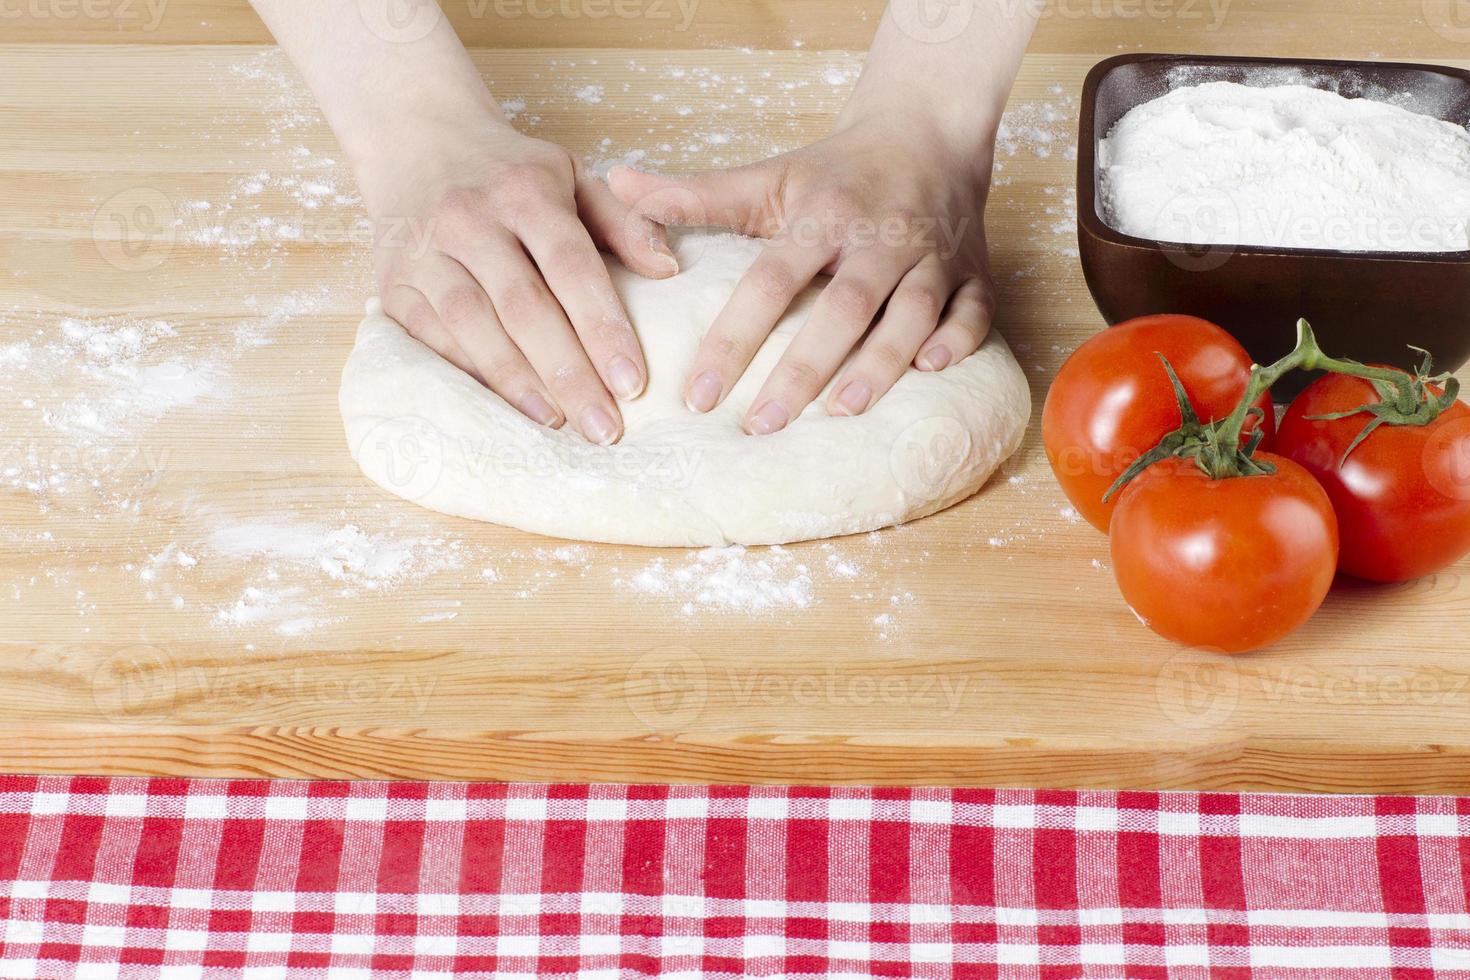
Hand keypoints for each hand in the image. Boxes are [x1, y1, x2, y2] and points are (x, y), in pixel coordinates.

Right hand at [363, 113, 676, 443]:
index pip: (571, 267)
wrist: (415, 139)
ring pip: (472, 324)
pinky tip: (503, 405)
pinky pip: (430, 335)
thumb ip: (623, 222)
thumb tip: (669, 269)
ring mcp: (425, 251)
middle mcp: (470, 219)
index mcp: (524, 192)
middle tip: (605, 427)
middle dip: (568, 372)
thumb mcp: (571, 175)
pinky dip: (468, 373)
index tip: (633, 383)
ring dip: (517, 380)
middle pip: (524, 306)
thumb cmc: (509, 172)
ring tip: (558, 423)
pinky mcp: (393, 281)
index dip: (602, 327)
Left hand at [607, 111, 995, 434]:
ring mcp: (933, 255)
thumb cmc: (837, 171)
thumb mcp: (768, 176)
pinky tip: (930, 373)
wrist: (927, 131)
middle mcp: (881, 236)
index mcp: (823, 214)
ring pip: (912, 313)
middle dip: (802, 369)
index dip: (733, 338)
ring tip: (840, 412)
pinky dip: (957, 341)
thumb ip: (695, 194)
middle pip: (843, 306)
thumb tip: (616, 186)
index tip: (697, 395)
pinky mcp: (974, 272)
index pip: (770, 281)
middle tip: (761, 425)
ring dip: (881, 363)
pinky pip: (974, 311)